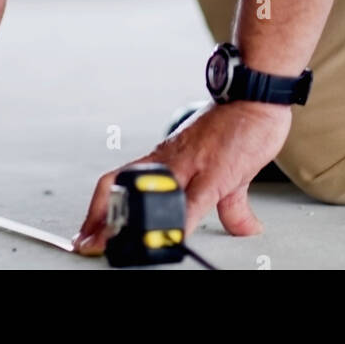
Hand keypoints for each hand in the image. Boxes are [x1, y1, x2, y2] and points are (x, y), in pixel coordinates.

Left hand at [73, 100, 291, 253]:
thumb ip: (229, 203)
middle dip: (104, 219)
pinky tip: (175, 239)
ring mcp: (189, 165)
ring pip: (151, 194)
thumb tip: (244, 227)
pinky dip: (182, 223)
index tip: (88, 234)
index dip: (99, 208)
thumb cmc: (238, 127)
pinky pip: (194, 202)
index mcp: (167, 159)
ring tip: (117, 245)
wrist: (256, 97)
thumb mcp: (228, 171)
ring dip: (134, 222)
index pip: (120, 181)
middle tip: (88, 243)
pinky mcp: (216, 173)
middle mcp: (170, 161)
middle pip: (124, 187)